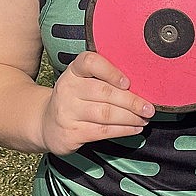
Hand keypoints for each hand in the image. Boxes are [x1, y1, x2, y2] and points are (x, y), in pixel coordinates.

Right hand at [40, 51, 154, 154]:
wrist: (46, 123)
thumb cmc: (75, 98)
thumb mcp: (82, 81)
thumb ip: (103, 78)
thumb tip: (141, 83)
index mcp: (73, 71)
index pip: (89, 62)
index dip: (110, 71)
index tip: (127, 82)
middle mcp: (68, 89)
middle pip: (105, 92)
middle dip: (131, 101)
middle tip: (149, 107)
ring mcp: (68, 112)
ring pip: (106, 113)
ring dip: (130, 117)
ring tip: (144, 118)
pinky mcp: (71, 133)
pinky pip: (102, 131)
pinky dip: (123, 130)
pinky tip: (134, 128)